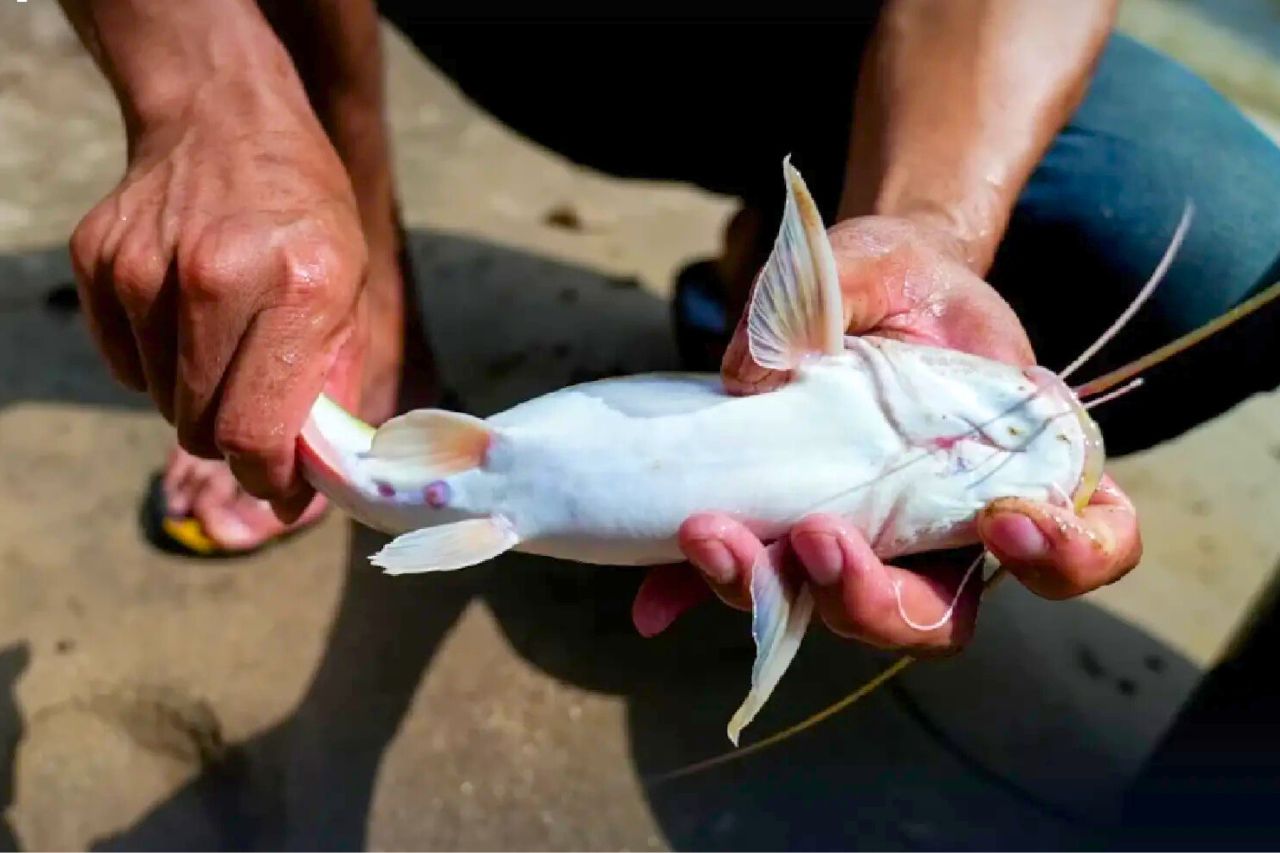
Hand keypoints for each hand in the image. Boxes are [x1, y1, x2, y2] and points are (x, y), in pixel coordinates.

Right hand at [69, 77, 367, 520]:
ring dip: (198, 400)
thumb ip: (331, 386)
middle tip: (261, 417)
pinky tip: (187, 317)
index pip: (258, 433)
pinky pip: (126, 368)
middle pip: (203, 429)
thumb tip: (308, 477)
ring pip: (162, 405)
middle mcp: (217, 277)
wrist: (224, 120)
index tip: (280, 490)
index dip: (269, 480)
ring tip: (228, 342)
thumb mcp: (350, 290)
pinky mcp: (99, 263)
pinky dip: (159, 366)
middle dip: (237, 443)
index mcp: (300, 287)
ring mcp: (145, 269)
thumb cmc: (304, 213)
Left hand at [633, 216, 1140, 650]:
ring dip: (775, 595)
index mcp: (1022, 463)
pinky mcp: (801, 541)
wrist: (863, 296)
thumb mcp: (879, 259)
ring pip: (842, 612)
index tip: (1007, 522)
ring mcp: (874, 544)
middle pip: (942, 616)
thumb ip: (836, 293)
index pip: (1088, 543)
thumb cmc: (902, 281)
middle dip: (876, 601)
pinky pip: (762, 587)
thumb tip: (748, 375)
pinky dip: (704, 591)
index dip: (1064, 555)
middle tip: (816, 538)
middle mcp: (953, 528)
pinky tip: (650, 597)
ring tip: (709, 535)